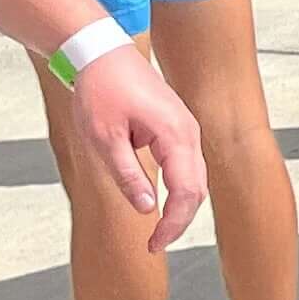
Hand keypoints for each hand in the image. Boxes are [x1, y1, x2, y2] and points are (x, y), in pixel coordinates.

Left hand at [66, 47, 206, 252]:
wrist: (102, 53)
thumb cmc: (100, 91)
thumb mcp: (104, 139)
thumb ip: (127, 176)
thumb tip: (146, 210)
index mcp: (176, 135)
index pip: (185, 192)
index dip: (172, 224)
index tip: (152, 246)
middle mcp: (189, 133)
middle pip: (198, 188)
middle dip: (179, 220)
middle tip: (154, 245)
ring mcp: (186, 128)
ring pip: (194, 178)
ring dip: (180, 205)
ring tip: (157, 230)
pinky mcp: (177, 127)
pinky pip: (186, 165)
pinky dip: (178, 188)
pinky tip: (160, 202)